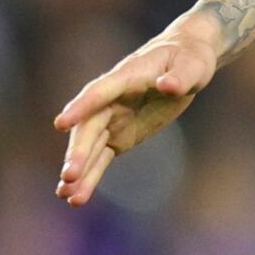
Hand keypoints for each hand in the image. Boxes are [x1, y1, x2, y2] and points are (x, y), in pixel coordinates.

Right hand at [52, 22, 219, 205]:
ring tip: (66, 196)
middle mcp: (112, 100)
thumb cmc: (189, 58)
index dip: (81, 107)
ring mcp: (112, 119)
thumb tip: (168, 85)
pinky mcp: (119, 136)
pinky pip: (101, 158)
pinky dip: (90, 176)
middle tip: (68, 176)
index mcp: (126, 76)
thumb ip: (180, 77)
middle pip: (89, 127)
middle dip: (78, 151)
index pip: (99, 92)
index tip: (60, 124)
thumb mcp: (193, 65)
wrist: (186, 61)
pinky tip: (75, 196)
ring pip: (90, 147)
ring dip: (79, 170)